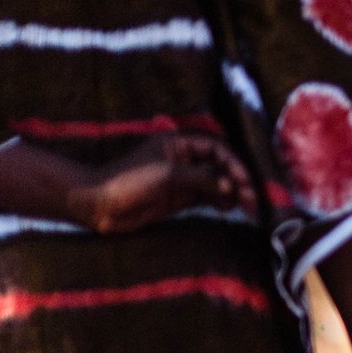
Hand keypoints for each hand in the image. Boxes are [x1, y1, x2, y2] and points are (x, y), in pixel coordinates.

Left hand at [80, 133, 253, 232]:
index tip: (245, 181)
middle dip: (237, 180)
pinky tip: (229, 208)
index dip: (234, 163)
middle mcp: (183, 160)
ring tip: (247, 206)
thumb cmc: (129, 181)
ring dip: (231, 193)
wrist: (98, 205)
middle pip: (219, 166)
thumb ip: (201, 178)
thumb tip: (231, 186)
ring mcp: (181, 179)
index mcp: (179, 144)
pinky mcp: (177, 198)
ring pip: (215, 183)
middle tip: (252, 199)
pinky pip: (205, 197)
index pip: (216, 149)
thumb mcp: (168, 175)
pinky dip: (219, 202)